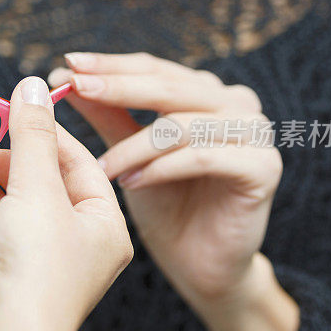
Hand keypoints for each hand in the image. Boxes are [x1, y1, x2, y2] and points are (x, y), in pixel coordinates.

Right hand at [0, 77, 132, 330]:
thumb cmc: (38, 268)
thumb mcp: (37, 188)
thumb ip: (31, 135)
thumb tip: (31, 85)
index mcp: (102, 227)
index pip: (78, 164)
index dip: (46, 132)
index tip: (16, 106)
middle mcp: (71, 247)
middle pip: (37, 186)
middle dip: (4, 158)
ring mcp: (31, 265)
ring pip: (1, 210)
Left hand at [50, 53, 295, 330]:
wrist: (200, 264)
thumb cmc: (164, 205)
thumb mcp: (128, 153)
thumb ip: (106, 114)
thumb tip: (67, 77)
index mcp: (203, 92)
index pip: (152, 67)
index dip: (109, 65)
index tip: (67, 65)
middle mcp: (234, 103)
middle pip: (168, 86)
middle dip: (116, 87)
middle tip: (75, 87)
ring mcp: (254, 133)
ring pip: (181, 125)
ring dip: (133, 145)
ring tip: (100, 167)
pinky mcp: (263, 167)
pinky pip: (203, 158)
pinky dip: (161, 169)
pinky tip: (130, 183)